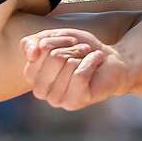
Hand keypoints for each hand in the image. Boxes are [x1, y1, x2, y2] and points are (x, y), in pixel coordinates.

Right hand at [20, 28, 135, 110]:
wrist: (110, 60)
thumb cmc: (81, 49)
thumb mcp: (56, 37)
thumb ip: (35, 41)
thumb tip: (31, 54)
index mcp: (33, 76)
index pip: (38, 51)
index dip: (57, 41)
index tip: (68, 42)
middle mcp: (41, 92)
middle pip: (53, 57)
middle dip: (71, 48)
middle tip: (81, 50)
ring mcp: (58, 100)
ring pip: (68, 65)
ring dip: (82, 55)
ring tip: (88, 58)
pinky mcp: (75, 102)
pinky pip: (80, 75)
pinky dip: (92, 61)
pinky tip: (96, 61)